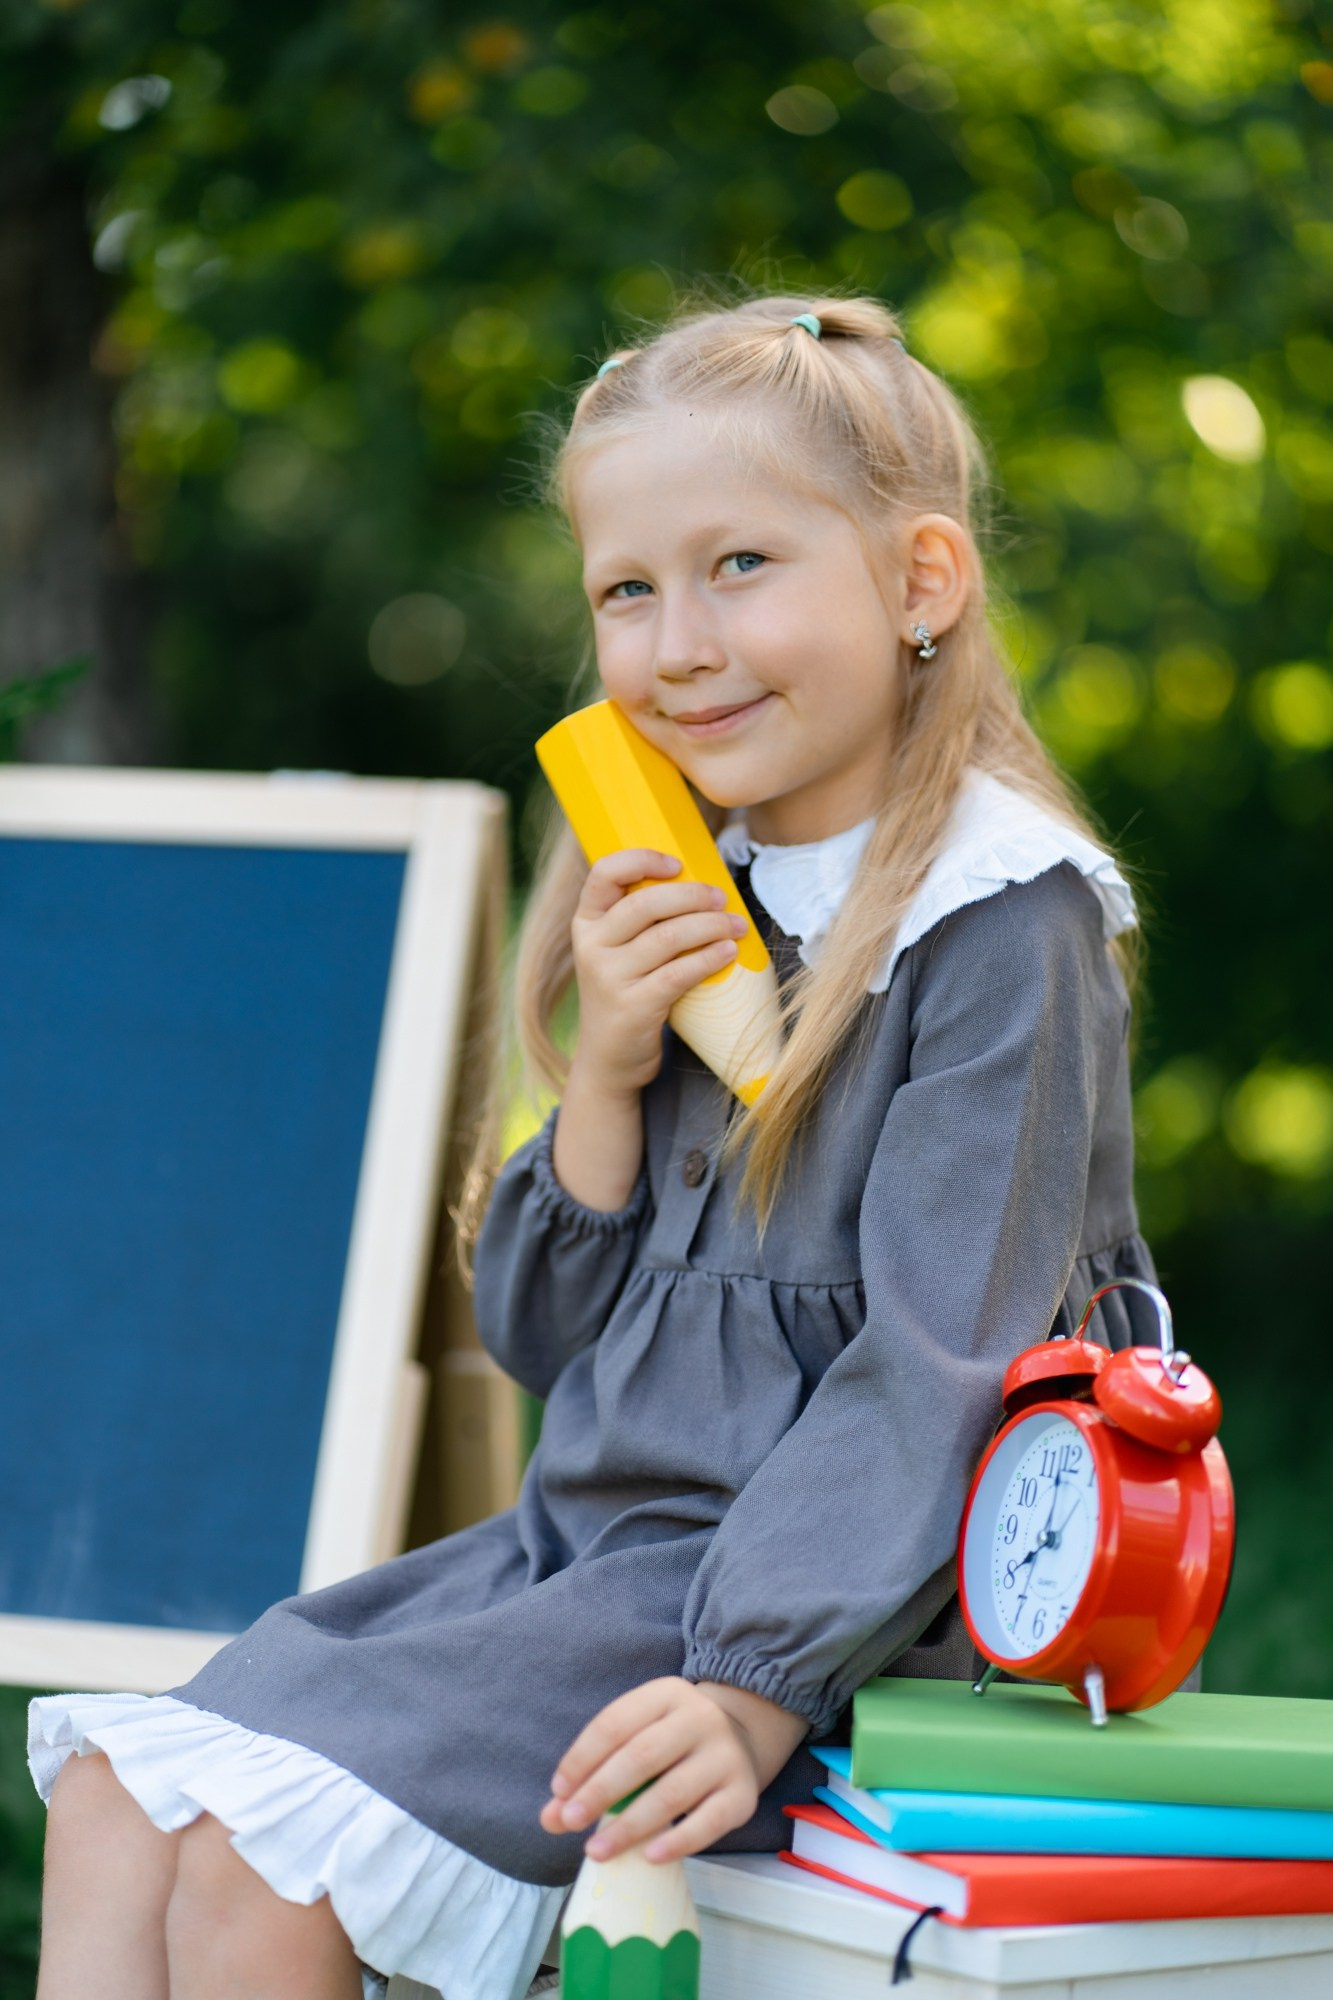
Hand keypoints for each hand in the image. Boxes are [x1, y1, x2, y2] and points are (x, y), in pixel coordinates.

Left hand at [540, 1676, 808, 1865]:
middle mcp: (699, 1718)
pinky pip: (709, 1822)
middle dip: (600, 1791)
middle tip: (570, 1821)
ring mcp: (725, 1755)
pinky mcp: (742, 1793)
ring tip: (596, 1850)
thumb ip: (593, 1774)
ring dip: (629, 1825)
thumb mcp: (637, 1740)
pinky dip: (677, 1841)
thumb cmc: (672, 1743)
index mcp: (665, 1694)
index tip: (559, 1792)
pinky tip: (647, 1857)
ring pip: (672, 1792)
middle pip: (641, 1755)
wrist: (742, 1738)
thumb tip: (551, 1817)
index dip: (582, 1757)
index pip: (615, 1723)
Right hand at [568, 849, 746, 1099]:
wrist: (609, 1059)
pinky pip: (678, 973)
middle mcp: (591, 946)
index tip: (677, 863)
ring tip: (737, 926)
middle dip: (692, 895)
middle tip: (722, 899)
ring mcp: (609, 978)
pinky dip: (709, 958)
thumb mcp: (618, 952)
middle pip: (645, 903)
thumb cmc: (626, 993)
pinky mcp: (633, 1007)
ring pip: (668, 937)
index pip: (604, 873)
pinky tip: (728, 952)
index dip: (642, 859)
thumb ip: (642, 922)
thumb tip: (702, 886)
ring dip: (711, 926)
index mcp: (586, 922)